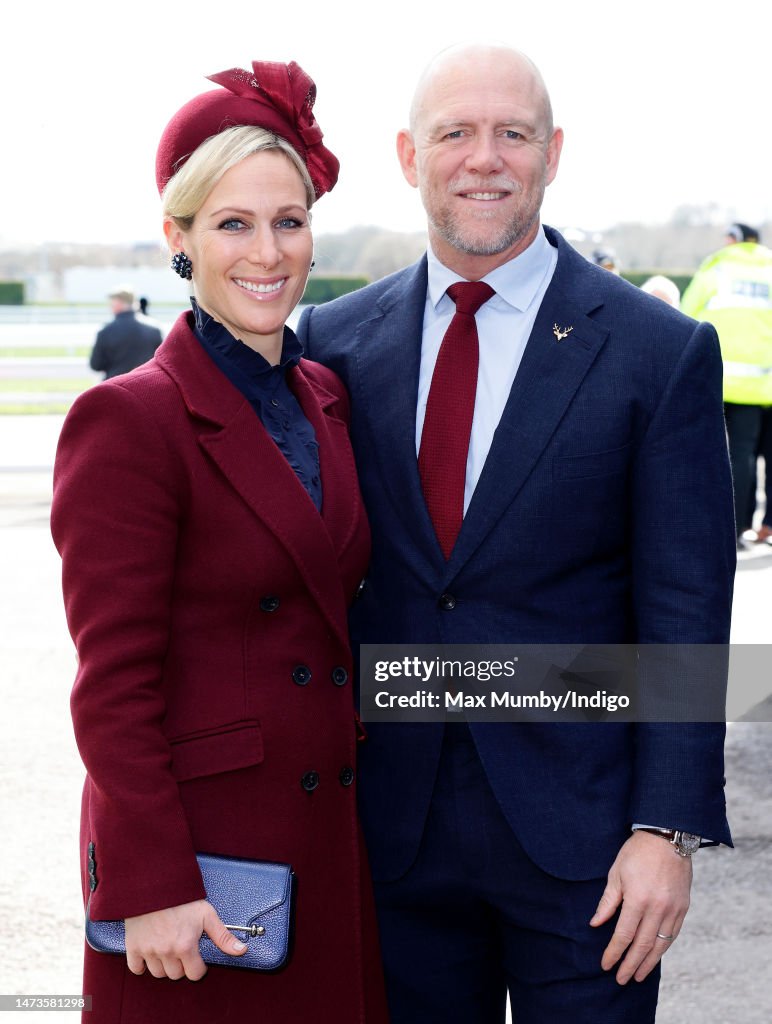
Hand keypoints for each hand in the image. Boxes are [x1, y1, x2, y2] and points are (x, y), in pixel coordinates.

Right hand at [125, 899, 246, 980]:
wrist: (155, 884)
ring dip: (164, 965)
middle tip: (182, 949)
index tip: (197, 958)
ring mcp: (149, 951)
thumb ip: (223, 936)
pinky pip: (136, 968)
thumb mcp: (207, 914)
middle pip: (176, 975)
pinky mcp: (133, 947)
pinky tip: (150, 952)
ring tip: (168, 948)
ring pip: (158, 973)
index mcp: (185, 946)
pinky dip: (142, 965)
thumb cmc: (182, 898)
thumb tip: (242, 951)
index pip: (194, 974)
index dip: (198, 967)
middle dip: (181, 965)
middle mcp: (167, 952)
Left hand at [590, 830, 691, 983]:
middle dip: (631, 964)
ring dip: (649, 962)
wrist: (667, 837)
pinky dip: (664, 947)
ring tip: (639, 975)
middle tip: (622, 979)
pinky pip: (673, 934)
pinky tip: (656, 955)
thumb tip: (596, 923)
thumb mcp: (616, 873)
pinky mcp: (683, 907)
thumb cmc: (637, 852)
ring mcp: (673, 909)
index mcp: (638, 899)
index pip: (624, 934)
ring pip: (661, 944)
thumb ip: (608, 901)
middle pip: (643, 945)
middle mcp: (658, 908)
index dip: (614, 952)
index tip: (606, 964)